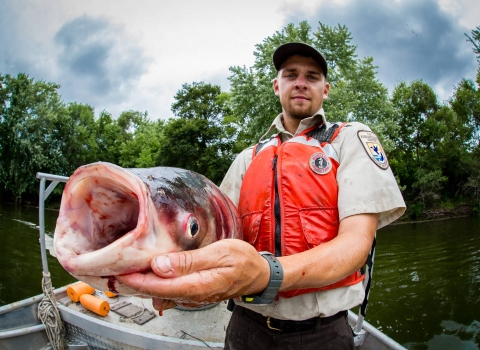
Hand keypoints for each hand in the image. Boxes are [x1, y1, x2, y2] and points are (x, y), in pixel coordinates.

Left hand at [116, 239, 269, 311]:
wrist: (257, 274)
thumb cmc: (243, 261)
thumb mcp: (220, 254)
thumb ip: (189, 261)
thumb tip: (160, 265)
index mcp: (197, 285)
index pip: (159, 286)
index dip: (137, 280)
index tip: (118, 271)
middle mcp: (191, 294)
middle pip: (155, 292)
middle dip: (133, 282)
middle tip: (113, 268)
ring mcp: (191, 295)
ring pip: (159, 293)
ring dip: (142, 282)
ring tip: (126, 266)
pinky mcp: (192, 292)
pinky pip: (168, 291)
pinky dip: (154, 283)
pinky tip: (148, 272)